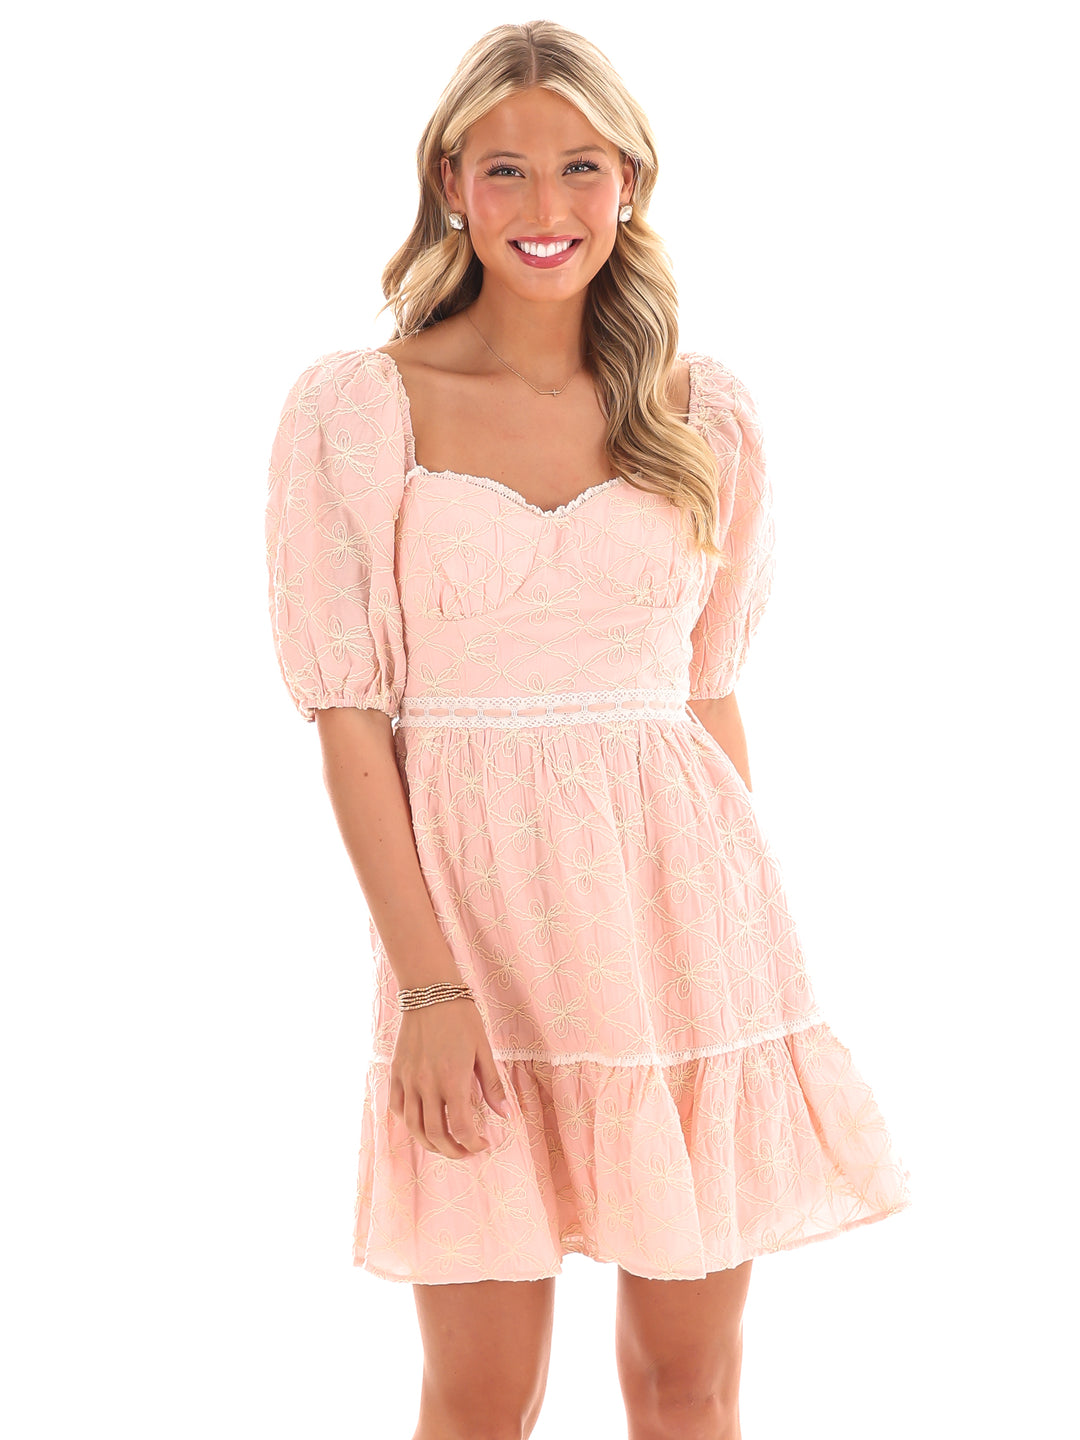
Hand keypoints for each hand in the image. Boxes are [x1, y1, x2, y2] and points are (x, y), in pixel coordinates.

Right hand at [388, 995, 512, 1158]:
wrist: (430, 992)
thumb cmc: (461, 1018)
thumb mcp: (483, 1049)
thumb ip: (492, 1085)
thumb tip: (505, 1115)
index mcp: (453, 1080)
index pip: (461, 1128)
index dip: (472, 1143)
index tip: (483, 1144)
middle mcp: (427, 1084)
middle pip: (436, 1134)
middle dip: (452, 1150)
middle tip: (465, 1151)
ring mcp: (409, 1080)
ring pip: (413, 1126)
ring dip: (429, 1143)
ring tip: (444, 1144)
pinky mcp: (396, 1073)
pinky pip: (397, 1107)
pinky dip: (408, 1122)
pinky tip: (421, 1122)